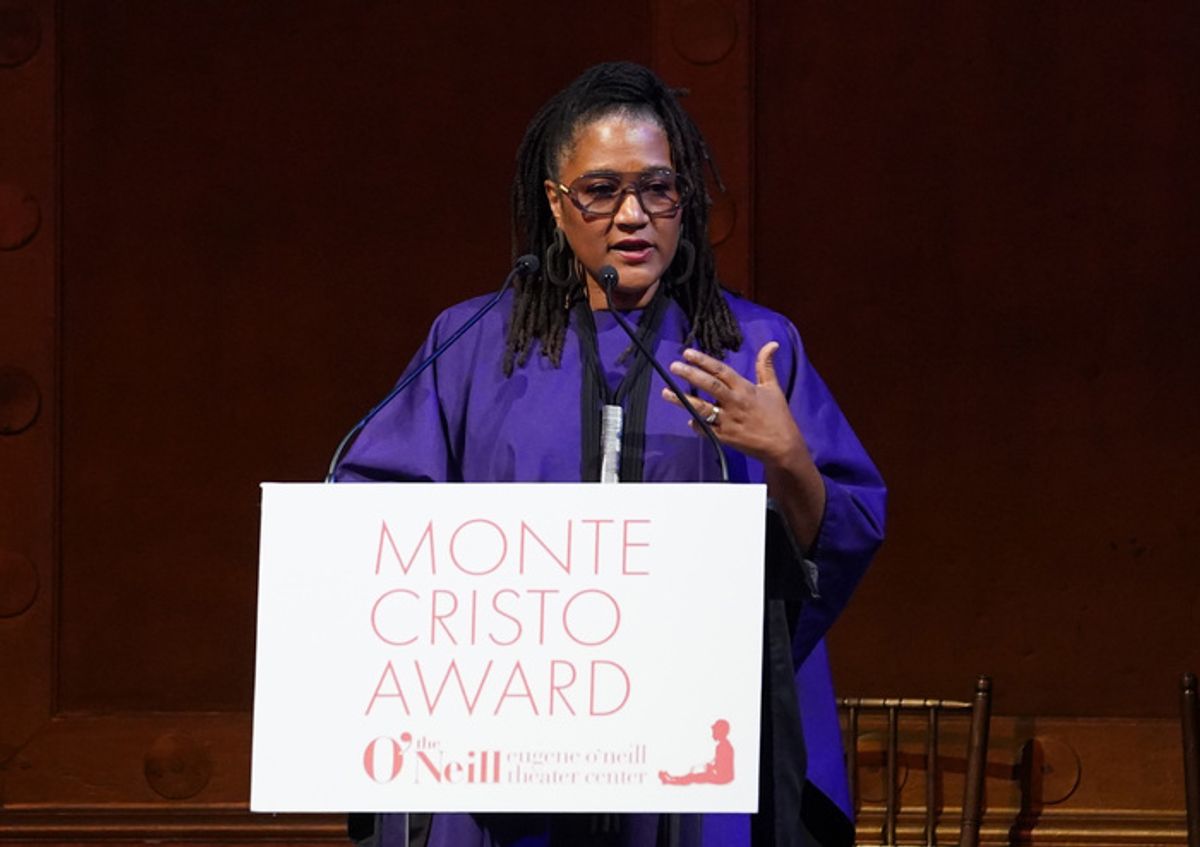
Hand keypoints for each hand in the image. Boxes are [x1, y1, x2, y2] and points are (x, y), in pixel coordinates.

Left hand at [662, 342, 805, 469]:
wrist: (782, 445)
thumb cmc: (778, 415)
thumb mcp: (773, 388)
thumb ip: (766, 366)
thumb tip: (772, 344)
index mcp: (745, 389)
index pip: (721, 371)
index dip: (704, 361)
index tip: (687, 353)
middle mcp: (734, 403)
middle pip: (709, 386)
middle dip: (690, 375)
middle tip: (674, 366)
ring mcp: (728, 421)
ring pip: (702, 408)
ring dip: (683, 400)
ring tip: (665, 392)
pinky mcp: (725, 437)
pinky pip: (705, 429)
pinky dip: (696, 424)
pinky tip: (688, 419)